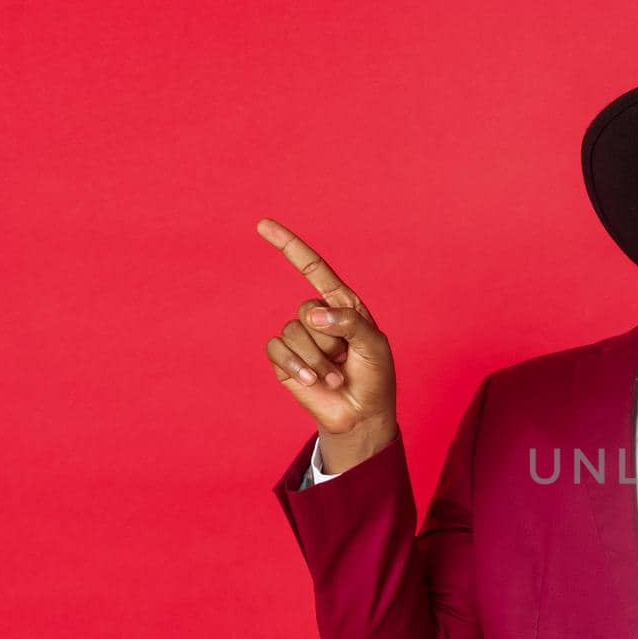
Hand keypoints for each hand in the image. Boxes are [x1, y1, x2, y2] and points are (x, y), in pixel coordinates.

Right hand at [258, 217, 397, 463]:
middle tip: (346, 361)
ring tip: (335, 377)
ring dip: (318, 360)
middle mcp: (317, 316)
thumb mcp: (373, 345)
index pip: (313, 268)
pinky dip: (298, 366)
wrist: (361, 414)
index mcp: (341, 304)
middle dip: (330, 340)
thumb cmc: (374, 376)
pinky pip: (278, 349)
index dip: (289, 246)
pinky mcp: (284, 359)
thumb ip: (349, 323)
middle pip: (306, 310)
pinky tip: (314, 381)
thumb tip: (312, 315)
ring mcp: (299, 337)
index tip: (263, 225)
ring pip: (293, 332)